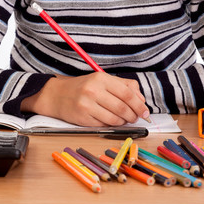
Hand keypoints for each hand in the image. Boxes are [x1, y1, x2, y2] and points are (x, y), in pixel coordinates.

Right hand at [20, 72, 149, 125]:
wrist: (57, 95)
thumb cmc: (84, 87)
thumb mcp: (103, 80)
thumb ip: (125, 86)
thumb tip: (141, 100)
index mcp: (101, 78)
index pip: (127, 93)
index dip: (139, 105)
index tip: (146, 112)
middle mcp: (93, 91)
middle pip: (122, 107)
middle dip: (133, 115)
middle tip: (136, 118)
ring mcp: (86, 105)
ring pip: (114, 119)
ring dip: (123, 122)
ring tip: (124, 119)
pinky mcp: (82, 119)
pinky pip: (103, 125)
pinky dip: (112, 125)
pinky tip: (111, 121)